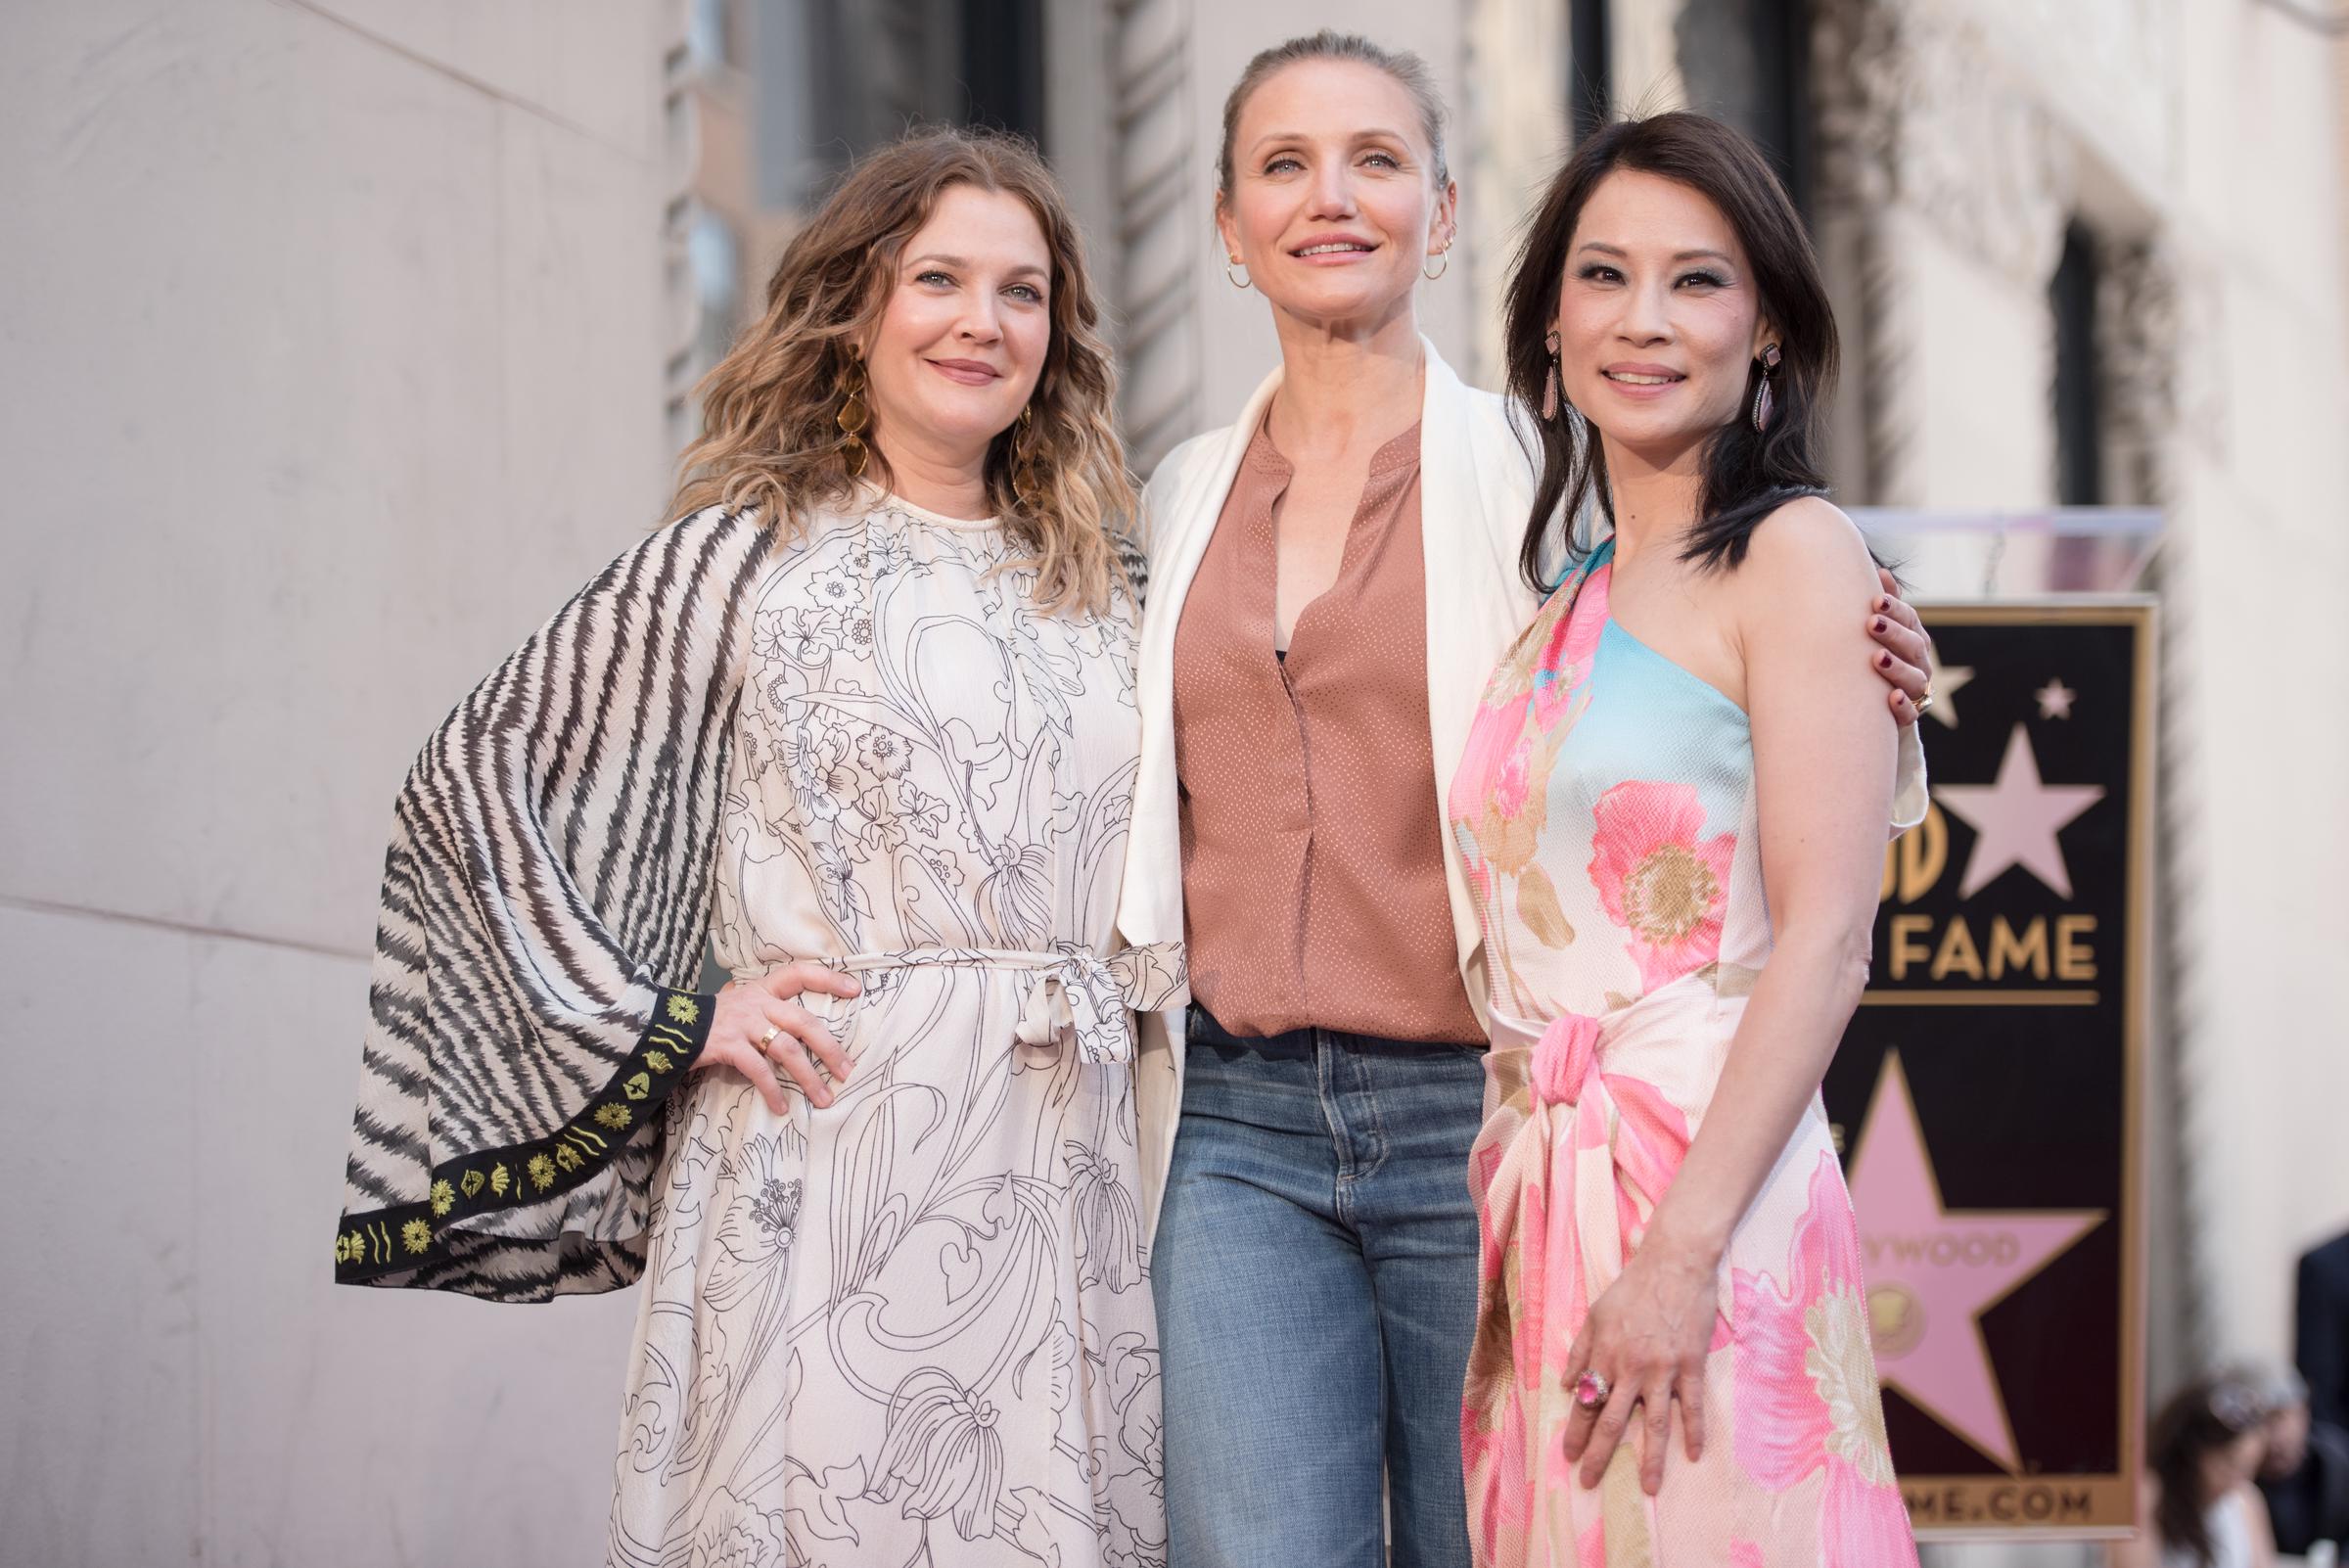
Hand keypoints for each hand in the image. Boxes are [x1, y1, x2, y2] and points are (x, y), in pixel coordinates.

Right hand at [691, 962, 860, 1111]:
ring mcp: (743, 1023)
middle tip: (847, 1071)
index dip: (828, 979)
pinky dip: (773, 1090)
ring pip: (786, 1049)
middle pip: (804, 1021)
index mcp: (762, 989)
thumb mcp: (739, 1005)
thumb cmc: (710, 1020)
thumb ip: (765, 1011)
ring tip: (823, 1098)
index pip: (800, 974)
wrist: (666, 1026)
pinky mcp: (728, 1044)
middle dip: (829, 1048)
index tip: (855, 990)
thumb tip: (797, 1032)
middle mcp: (756, 1002)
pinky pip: (758, 1069)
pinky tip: (781, 1107)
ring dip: (808, 1077)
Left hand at [1561, 1235, 1719, 1494]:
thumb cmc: (1632, 1288)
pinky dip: (1695, 1431)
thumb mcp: (1595, 1314)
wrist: (1673, 1264)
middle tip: (1589, 1483)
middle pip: (1613, 1421)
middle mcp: (1630, 1368)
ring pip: (1655, 1423)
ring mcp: (1663, 1369)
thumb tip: (1565, 1385)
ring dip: (1651, 1459)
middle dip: (1598, 1455)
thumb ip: (1580, 1351)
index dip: (1575, 1432)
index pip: (1585, 1403)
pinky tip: (1694, 1455)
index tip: (1567, 1456)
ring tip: (1650, 1488)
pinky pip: (1693, 1406)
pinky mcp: (1691, 1366)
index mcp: (1605, 1356)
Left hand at [1866, 568, 1932, 727]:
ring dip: (1897, 668)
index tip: (1876, 601)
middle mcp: (1919, 664)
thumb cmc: (1874, 659)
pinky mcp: (1907, 717)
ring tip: (1877, 658)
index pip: (1911, 621)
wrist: (1870, 707)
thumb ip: (1884, 606)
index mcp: (1912, 639)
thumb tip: (1880, 571)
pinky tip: (1892, 697)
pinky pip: (1912, 714)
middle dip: (1894, 634)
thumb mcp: (1878, 633)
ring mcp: (1916, 691)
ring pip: (1915, 679)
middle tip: (1872, 623)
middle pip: (1914, 646)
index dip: (1897, 611)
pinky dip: (1903, 706)